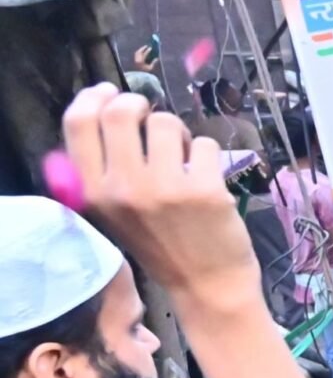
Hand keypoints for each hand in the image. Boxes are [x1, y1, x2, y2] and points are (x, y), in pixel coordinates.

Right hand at [59, 86, 257, 312]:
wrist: (207, 285)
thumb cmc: (162, 244)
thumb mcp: (115, 211)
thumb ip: (104, 169)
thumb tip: (105, 111)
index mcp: (94, 191)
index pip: (78, 124)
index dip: (94, 98)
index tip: (109, 92)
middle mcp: (123, 188)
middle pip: (120, 112)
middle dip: (139, 104)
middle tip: (151, 117)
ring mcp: (165, 188)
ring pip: (167, 122)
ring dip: (178, 132)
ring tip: (183, 157)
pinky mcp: (204, 189)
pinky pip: (205, 144)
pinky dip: (208, 154)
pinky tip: (207, 178)